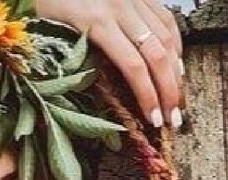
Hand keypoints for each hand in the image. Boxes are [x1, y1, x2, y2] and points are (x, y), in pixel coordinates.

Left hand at [33, 0, 185, 128]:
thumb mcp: (49, 26)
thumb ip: (70, 54)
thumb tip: (92, 91)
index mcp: (96, 20)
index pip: (133, 66)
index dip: (147, 96)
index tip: (154, 120)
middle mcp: (121, 7)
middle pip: (157, 55)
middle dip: (169, 91)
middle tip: (174, 119)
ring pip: (167, 38)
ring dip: (177, 72)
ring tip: (178, 100)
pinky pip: (166, 19)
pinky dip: (176, 44)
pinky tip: (177, 65)